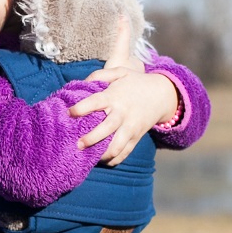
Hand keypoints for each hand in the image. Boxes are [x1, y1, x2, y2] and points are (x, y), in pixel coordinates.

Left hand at [68, 19, 179, 164]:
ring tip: (90, 157)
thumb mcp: (120, 71)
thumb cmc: (135, 82)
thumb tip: (82, 83)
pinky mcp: (136, 138)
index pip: (96, 102)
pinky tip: (102, 160)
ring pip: (117, 146)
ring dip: (103, 154)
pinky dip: (113, 160)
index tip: (69, 113)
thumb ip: (100, 75)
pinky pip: (124, 153)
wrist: (161, 94)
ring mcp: (130, 128)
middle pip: (106, 129)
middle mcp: (122, 113)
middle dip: (91, 139)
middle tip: (77, 144)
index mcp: (115, 96)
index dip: (82, 108)